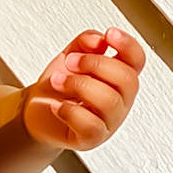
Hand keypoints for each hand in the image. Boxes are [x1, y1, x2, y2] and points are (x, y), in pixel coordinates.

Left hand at [22, 27, 145, 149]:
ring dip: (78, 85)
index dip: (128, 45)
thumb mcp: (70, 56)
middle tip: (70, 62)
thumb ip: (85, 43)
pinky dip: (69, 111)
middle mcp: (120, 100)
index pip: (137, 60)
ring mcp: (109, 121)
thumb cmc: (58, 85)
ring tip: (57, 82)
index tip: (109, 34)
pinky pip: (91, 126)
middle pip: (128, 80)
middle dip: (95, 64)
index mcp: (118, 77)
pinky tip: (57, 106)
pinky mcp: (92, 139)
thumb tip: (99, 40)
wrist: (35, 110)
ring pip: (109, 101)